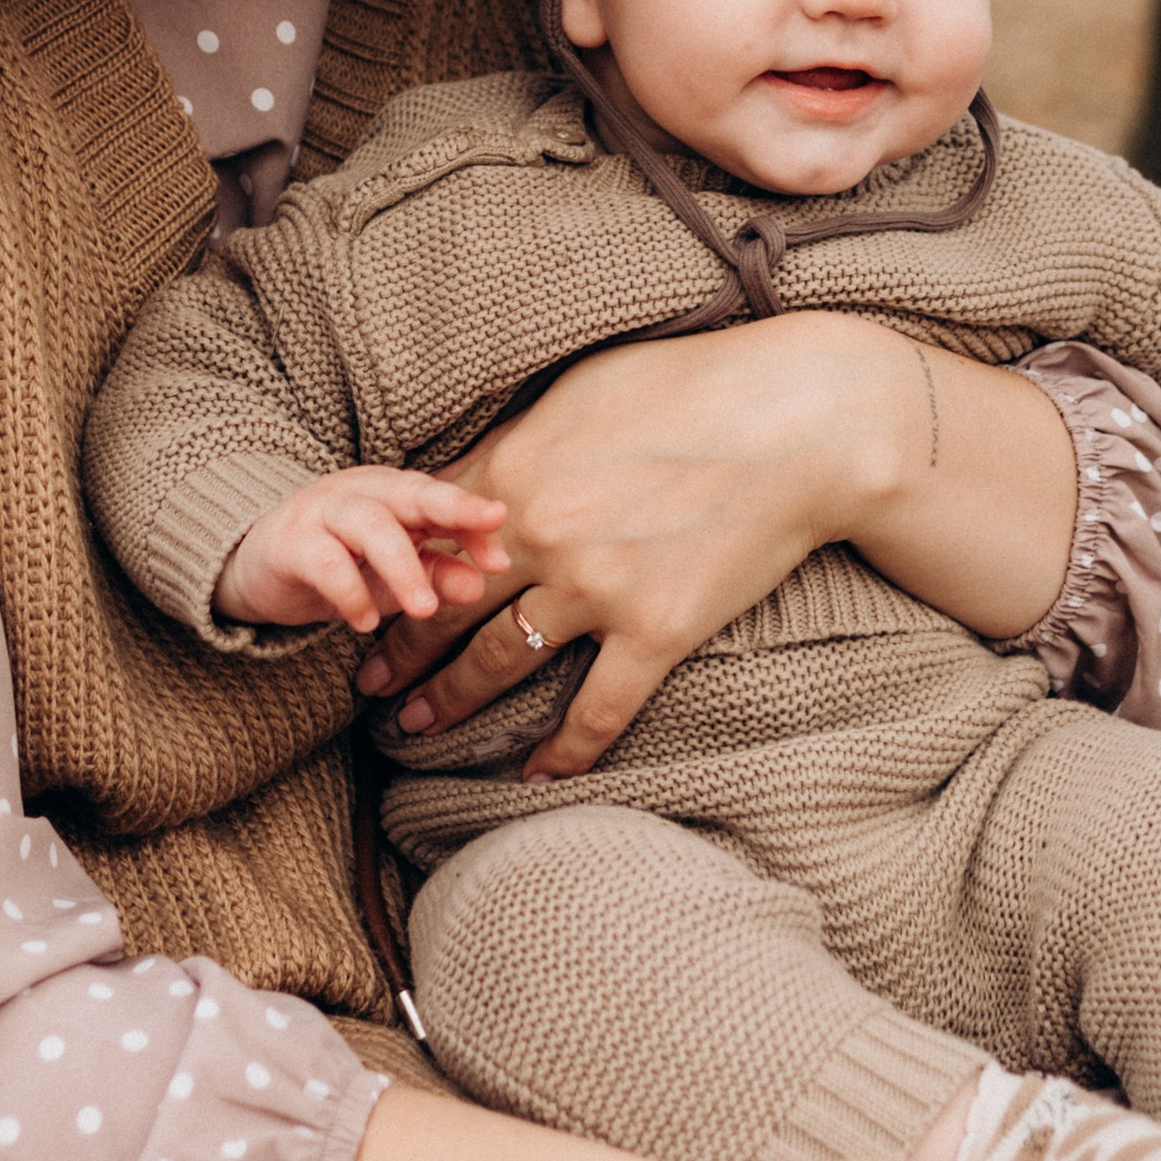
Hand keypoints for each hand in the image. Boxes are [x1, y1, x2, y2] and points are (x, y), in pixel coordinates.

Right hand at [215, 468, 509, 632]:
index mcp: (393, 492)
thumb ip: (435, 573)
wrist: (255, 563)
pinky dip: (349, 592)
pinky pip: (324, 562)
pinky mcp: (289, 543)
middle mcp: (361, 492)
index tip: (503, 555)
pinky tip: (366, 621)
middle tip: (487, 559)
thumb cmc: (337, 561)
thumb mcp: (392, 572)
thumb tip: (481, 585)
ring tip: (425, 609)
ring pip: (370, 525)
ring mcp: (322, 512)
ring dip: (403, 567)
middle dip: (453, 517)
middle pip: (412, 494)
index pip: (441, 498)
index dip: (474, 522)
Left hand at [349, 308, 919, 776]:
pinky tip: (535, 775)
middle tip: (367, 685)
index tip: (364, 597)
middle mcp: (542, 537)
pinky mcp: (657, 631)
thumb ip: (519, 440)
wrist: (795, 422)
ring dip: (451, 700)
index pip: (424, 536)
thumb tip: (471, 477)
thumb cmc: (694, 385)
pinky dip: (562, 751)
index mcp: (516, 470)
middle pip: (445, 608)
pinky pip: (597, 710)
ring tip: (418, 727)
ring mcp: (598, 590)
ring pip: (499, 663)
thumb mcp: (584, 392)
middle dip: (398, 650)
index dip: (388, 572)